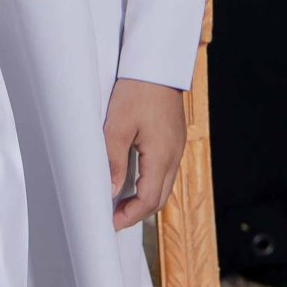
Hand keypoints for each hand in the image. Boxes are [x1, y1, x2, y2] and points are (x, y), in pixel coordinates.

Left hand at [104, 75, 187, 229]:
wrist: (156, 63)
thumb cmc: (136, 90)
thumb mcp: (118, 125)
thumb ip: (113, 160)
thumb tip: (112, 192)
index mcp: (162, 155)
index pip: (149, 200)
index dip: (130, 216)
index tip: (110, 223)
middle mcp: (174, 155)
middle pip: (159, 198)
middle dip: (137, 213)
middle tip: (113, 217)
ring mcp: (176, 147)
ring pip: (163, 185)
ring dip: (143, 198)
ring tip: (118, 201)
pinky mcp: (173, 139)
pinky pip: (164, 170)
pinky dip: (148, 183)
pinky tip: (131, 179)